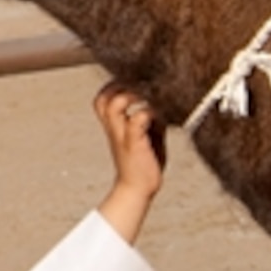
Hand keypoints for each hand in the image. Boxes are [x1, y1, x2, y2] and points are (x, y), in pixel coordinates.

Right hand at [92, 82, 166, 242]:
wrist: (138, 190)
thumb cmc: (144, 162)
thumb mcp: (149, 134)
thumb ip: (153, 117)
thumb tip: (167, 101)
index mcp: (114, 125)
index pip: (104, 97)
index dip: (116, 85)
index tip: (136, 80)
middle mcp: (114, 128)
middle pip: (103, 98)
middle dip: (119, 86)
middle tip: (140, 86)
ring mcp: (122, 135)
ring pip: (114, 105)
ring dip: (131, 95)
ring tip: (146, 96)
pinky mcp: (134, 143)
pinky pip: (138, 119)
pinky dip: (149, 111)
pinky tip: (159, 114)